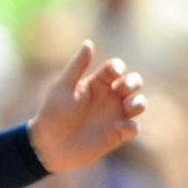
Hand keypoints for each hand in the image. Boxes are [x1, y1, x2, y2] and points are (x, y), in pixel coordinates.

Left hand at [28, 42, 144, 173]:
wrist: (48, 145)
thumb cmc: (52, 113)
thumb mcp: (63, 87)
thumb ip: (77, 66)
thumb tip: (88, 43)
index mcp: (96, 84)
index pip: (115, 69)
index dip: (118, 67)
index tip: (113, 72)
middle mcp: (108, 98)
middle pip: (133, 83)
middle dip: (134, 82)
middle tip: (124, 87)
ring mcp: (113, 116)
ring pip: (138, 104)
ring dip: (139, 102)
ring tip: (128, 106)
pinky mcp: (116, 134)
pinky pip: (133, 128)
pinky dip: (131, 126)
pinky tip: (118, 127)